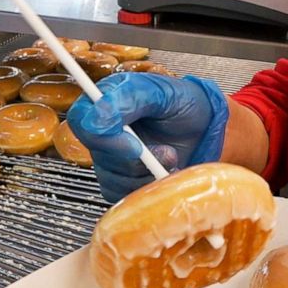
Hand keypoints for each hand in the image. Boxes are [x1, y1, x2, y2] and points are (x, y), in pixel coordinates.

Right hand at [67, 73, 228, 201]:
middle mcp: (104, 131)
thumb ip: (128, 98)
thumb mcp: (162, 92)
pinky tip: (165, 173)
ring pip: (112, 178)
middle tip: (165, 151)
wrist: (207, 130)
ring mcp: (111, 159)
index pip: (80, 121)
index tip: (133, 143)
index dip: (101, 136)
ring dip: (147, 173)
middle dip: (135, 158)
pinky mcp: (122, 182)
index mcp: (106, 101)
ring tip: (170, 158)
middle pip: (98, 154)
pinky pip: (123, 195)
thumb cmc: (185, 106)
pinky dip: (149, 188)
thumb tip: (95, 118)